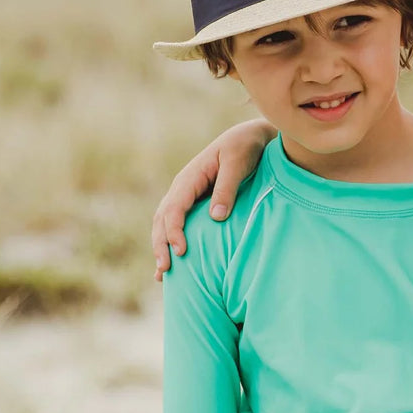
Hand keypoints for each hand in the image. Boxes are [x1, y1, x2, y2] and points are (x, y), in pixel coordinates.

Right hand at [151, 119, 275, 280]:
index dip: (174, 232)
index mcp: (189, 178)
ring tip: (162, 275)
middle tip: (165, 272)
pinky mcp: (196, 203)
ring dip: (162, 247)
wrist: (251, 137)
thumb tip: (216, 218)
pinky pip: (178, 224)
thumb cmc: (246, 148)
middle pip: (162, 220)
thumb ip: (227, 188)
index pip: (174, 209)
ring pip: (165, 224)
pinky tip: (175, 262)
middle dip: (161, 246)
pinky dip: (172, 242)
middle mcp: (183, 188)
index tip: (181, 252)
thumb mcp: (238, 163)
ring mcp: (187, 196)